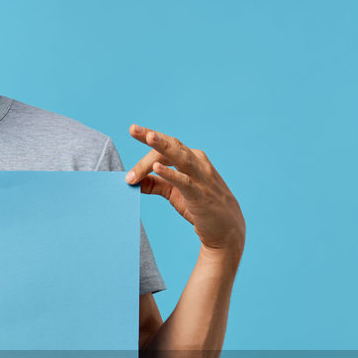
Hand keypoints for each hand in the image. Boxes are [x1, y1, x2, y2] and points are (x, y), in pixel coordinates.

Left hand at [124, 124, 244, 258]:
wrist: (226, 228)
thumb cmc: (200, 206)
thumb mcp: (174, 193)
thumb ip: (155, 184)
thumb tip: (132, 180)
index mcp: (191, 159)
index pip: (166, 148)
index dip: (146, 149)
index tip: (130, 148)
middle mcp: (197, 163)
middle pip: (172, 146)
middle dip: (152, 137)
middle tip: (133, 128)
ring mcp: (201, 177)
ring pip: (180, 157)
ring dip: (164, 146)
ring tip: (149, 136)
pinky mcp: (201, 194)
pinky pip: (185, 181)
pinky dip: (171, 174)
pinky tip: (157, 168)